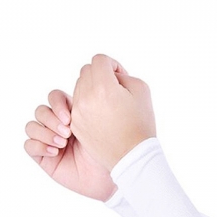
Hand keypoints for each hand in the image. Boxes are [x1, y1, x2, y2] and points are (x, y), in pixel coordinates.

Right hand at [24, 89, 117, 201]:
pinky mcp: (44, 158)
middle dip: (52, 118)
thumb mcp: (105, 121)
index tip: (70, 116)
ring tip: (63, 142)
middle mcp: (59, 126)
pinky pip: (29, 145)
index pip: (55, 97)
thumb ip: (95, 101)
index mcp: (73, 113)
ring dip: (45, 132)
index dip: (58, 103)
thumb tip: (87, 80)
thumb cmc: (113, 149)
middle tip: (68, 131)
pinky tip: (55, 151)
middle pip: (41, 110)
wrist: (111, 175)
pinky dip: (39, 145)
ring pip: (32, 126)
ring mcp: (50, 141)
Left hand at [70, 54, 156, 171]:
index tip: (120, 78)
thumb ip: (123, 75)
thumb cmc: (140, 124)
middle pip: (86, 72)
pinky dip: (87, 105)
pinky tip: (102, 116)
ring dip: (92, 89)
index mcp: (103, 87)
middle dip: (100, 76)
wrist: (132, 156)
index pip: (99, 60)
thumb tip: (110, 75)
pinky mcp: (75, 125)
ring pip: (79, 87)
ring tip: (108, 104)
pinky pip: (77, 105)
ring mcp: (78, 113)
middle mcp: (86, 98)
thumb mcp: (141, 90)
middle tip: (114, 90)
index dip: (112, 65)